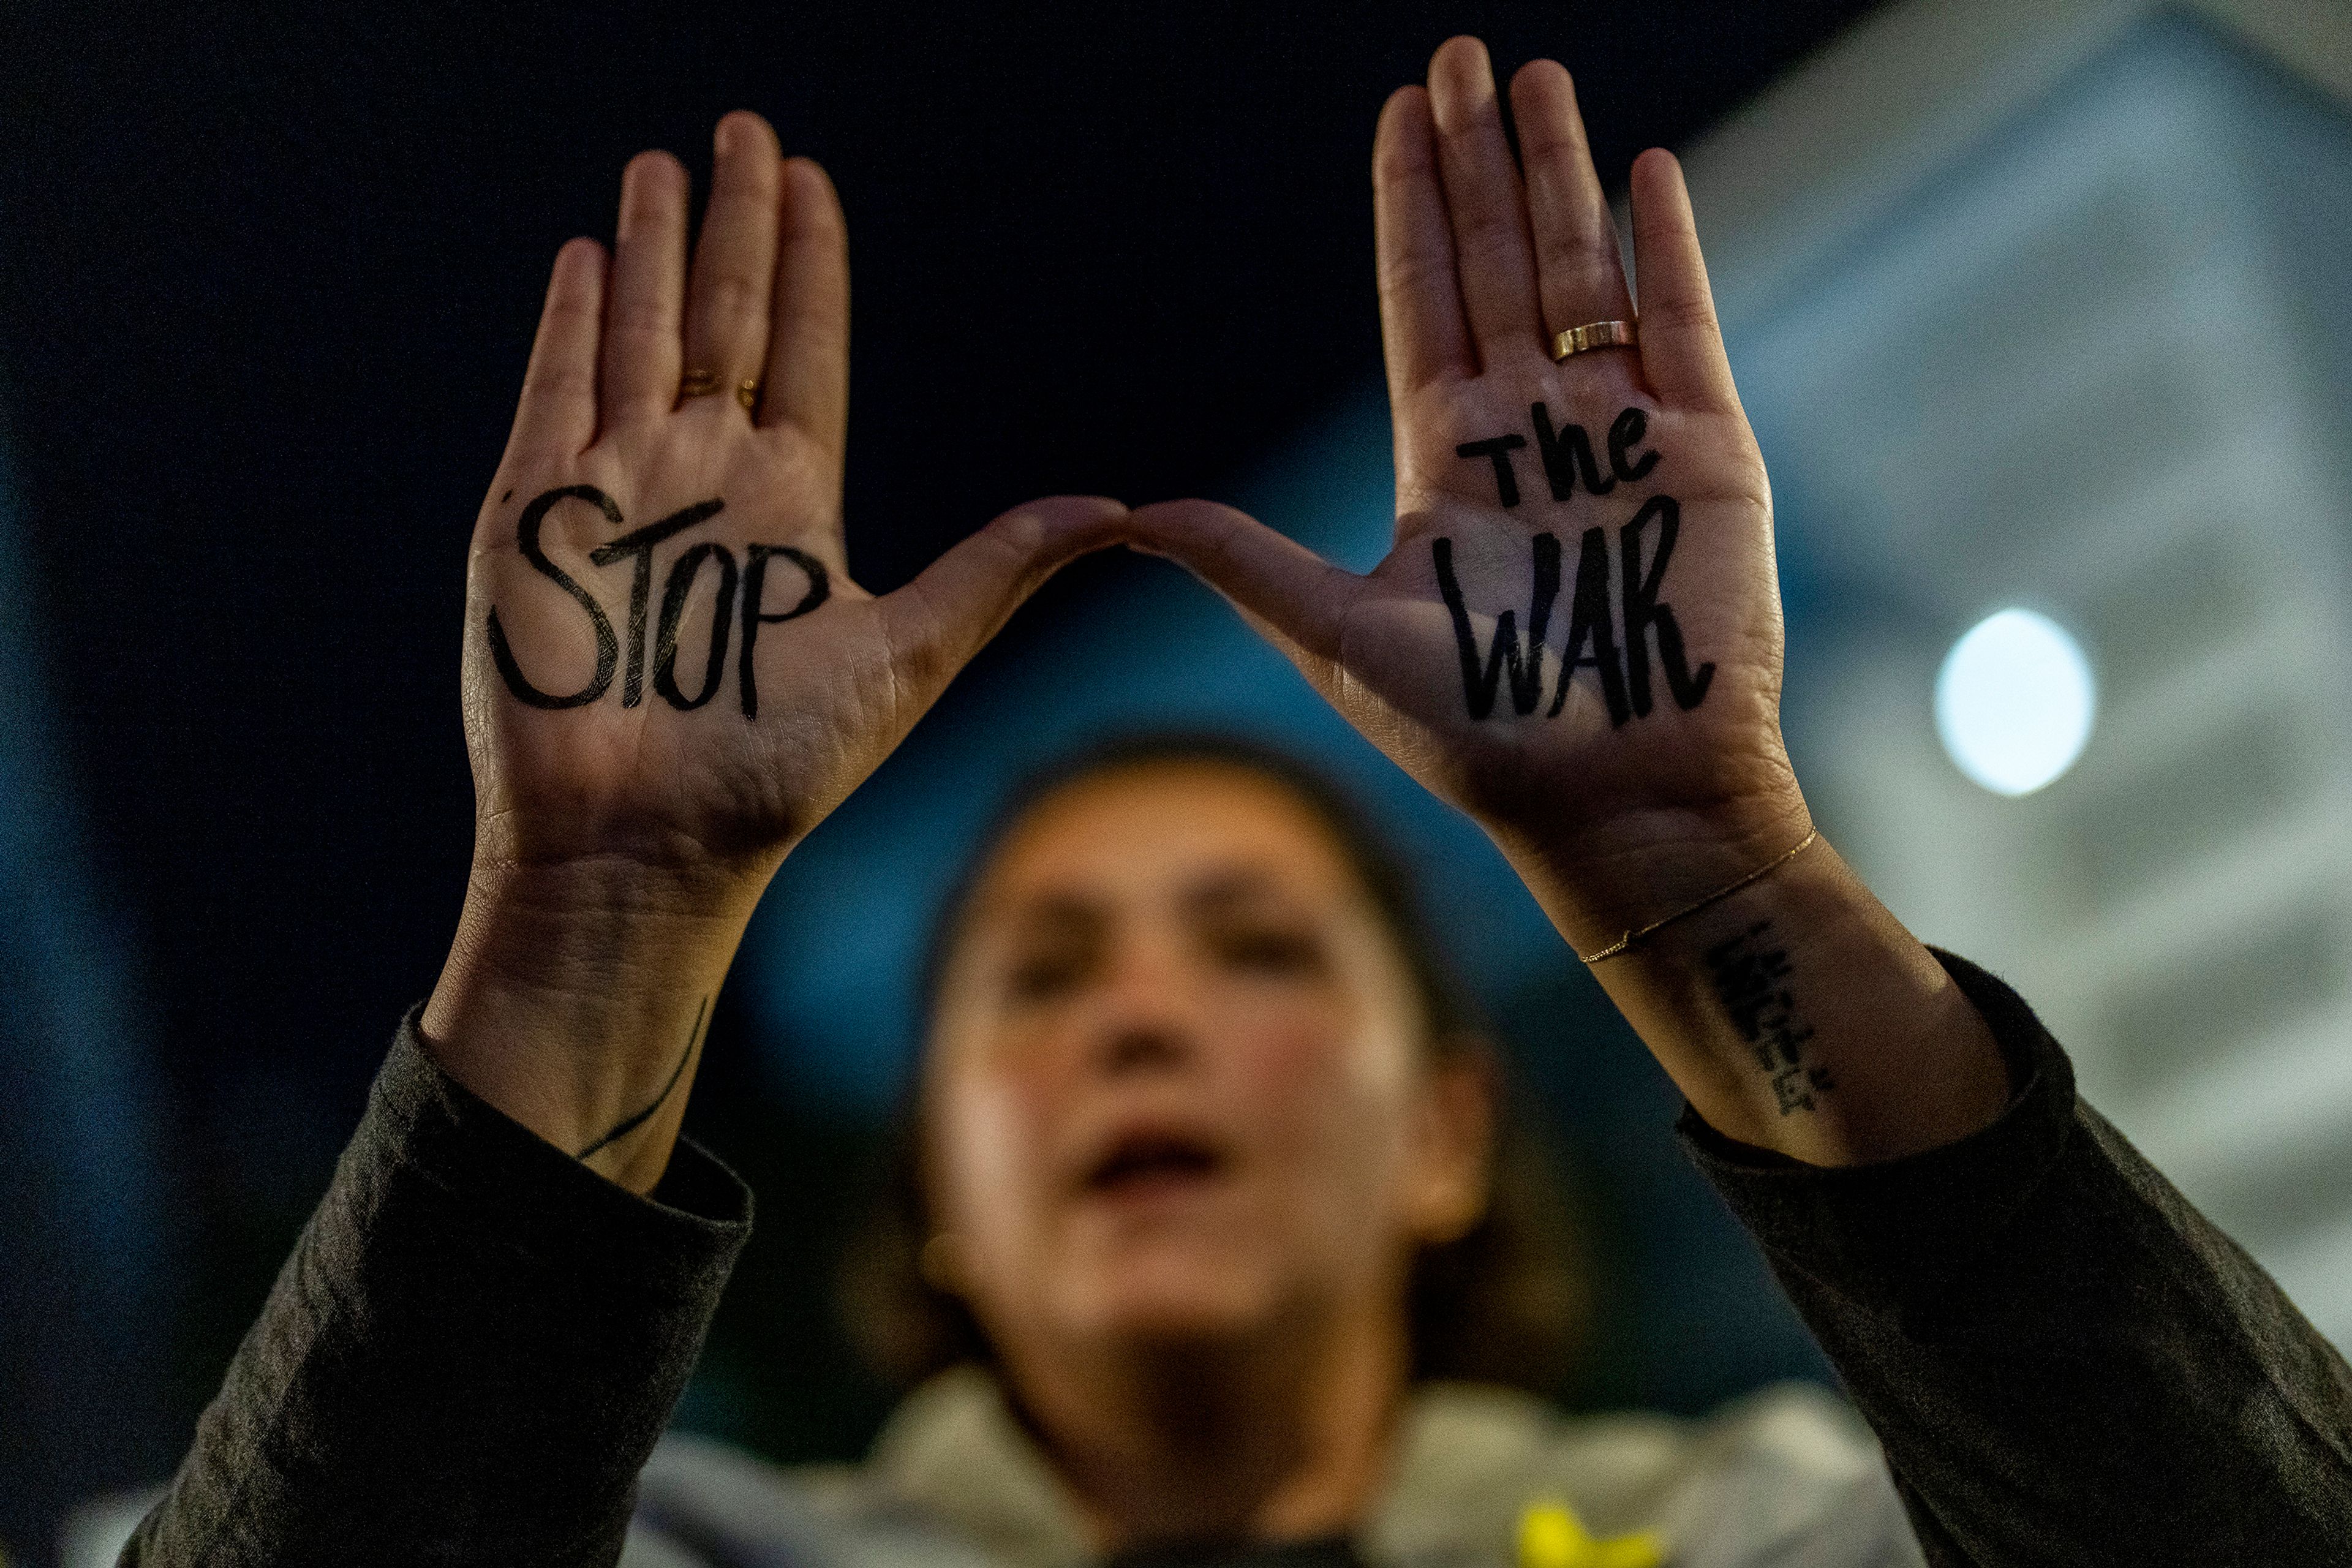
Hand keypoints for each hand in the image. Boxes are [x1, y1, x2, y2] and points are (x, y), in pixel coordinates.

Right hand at [426, 113, 1123, 1186]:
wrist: (646, 846)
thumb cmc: (774, 771)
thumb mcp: (908, 656)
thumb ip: (996, 569)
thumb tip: (1115, 508)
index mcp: (791, 505)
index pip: (802, 352)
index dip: (806, 267)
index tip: (811, 181)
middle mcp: (705, 481)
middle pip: (722, 320)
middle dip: (732, 226)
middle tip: (745, 130)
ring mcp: (617, 491)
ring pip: (637, 335)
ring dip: (650, 250)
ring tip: (663, 166)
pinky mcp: (536, 516)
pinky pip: (554, 394)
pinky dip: (569, 324)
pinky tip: (588, 256)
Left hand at [1135, 40, 1803, 949]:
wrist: (1616, 798)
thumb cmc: (1478, 735)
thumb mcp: (1336, 634)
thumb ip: (1243, 559)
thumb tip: (1124, 515)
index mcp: (1444, 461)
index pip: (1421, 300)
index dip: (1411, 207)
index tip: (1399, 115)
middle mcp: (1529, 431)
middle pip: (1497, 262)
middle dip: (1478, 160)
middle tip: (1460, 56)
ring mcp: (1618, 433)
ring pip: (1583, 270)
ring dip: (1559, 173)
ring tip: (1535, 78)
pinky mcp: (1704, 450)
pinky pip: (1683, 321)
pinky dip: (1667, 246)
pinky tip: (1642, 168)